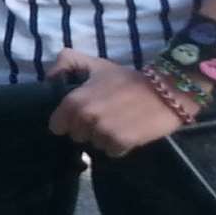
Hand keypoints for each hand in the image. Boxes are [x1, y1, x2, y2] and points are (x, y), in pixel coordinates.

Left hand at [46, 48, 195, 157]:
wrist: (166, 90)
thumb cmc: (127, 79)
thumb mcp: (95, 64)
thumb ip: (67, 62)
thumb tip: (49, 79)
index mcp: (74, 101)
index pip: (57, 125)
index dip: (68, 121)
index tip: (81, 115)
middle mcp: (85, 118)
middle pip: (77, 136)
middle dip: (87, 128)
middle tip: (104, 115)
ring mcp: (103, 132)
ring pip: (95, 145)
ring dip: (104, 137)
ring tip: (118, 122)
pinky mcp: (121, 143)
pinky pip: (112, 152)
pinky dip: (119, 145)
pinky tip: (128, 131)